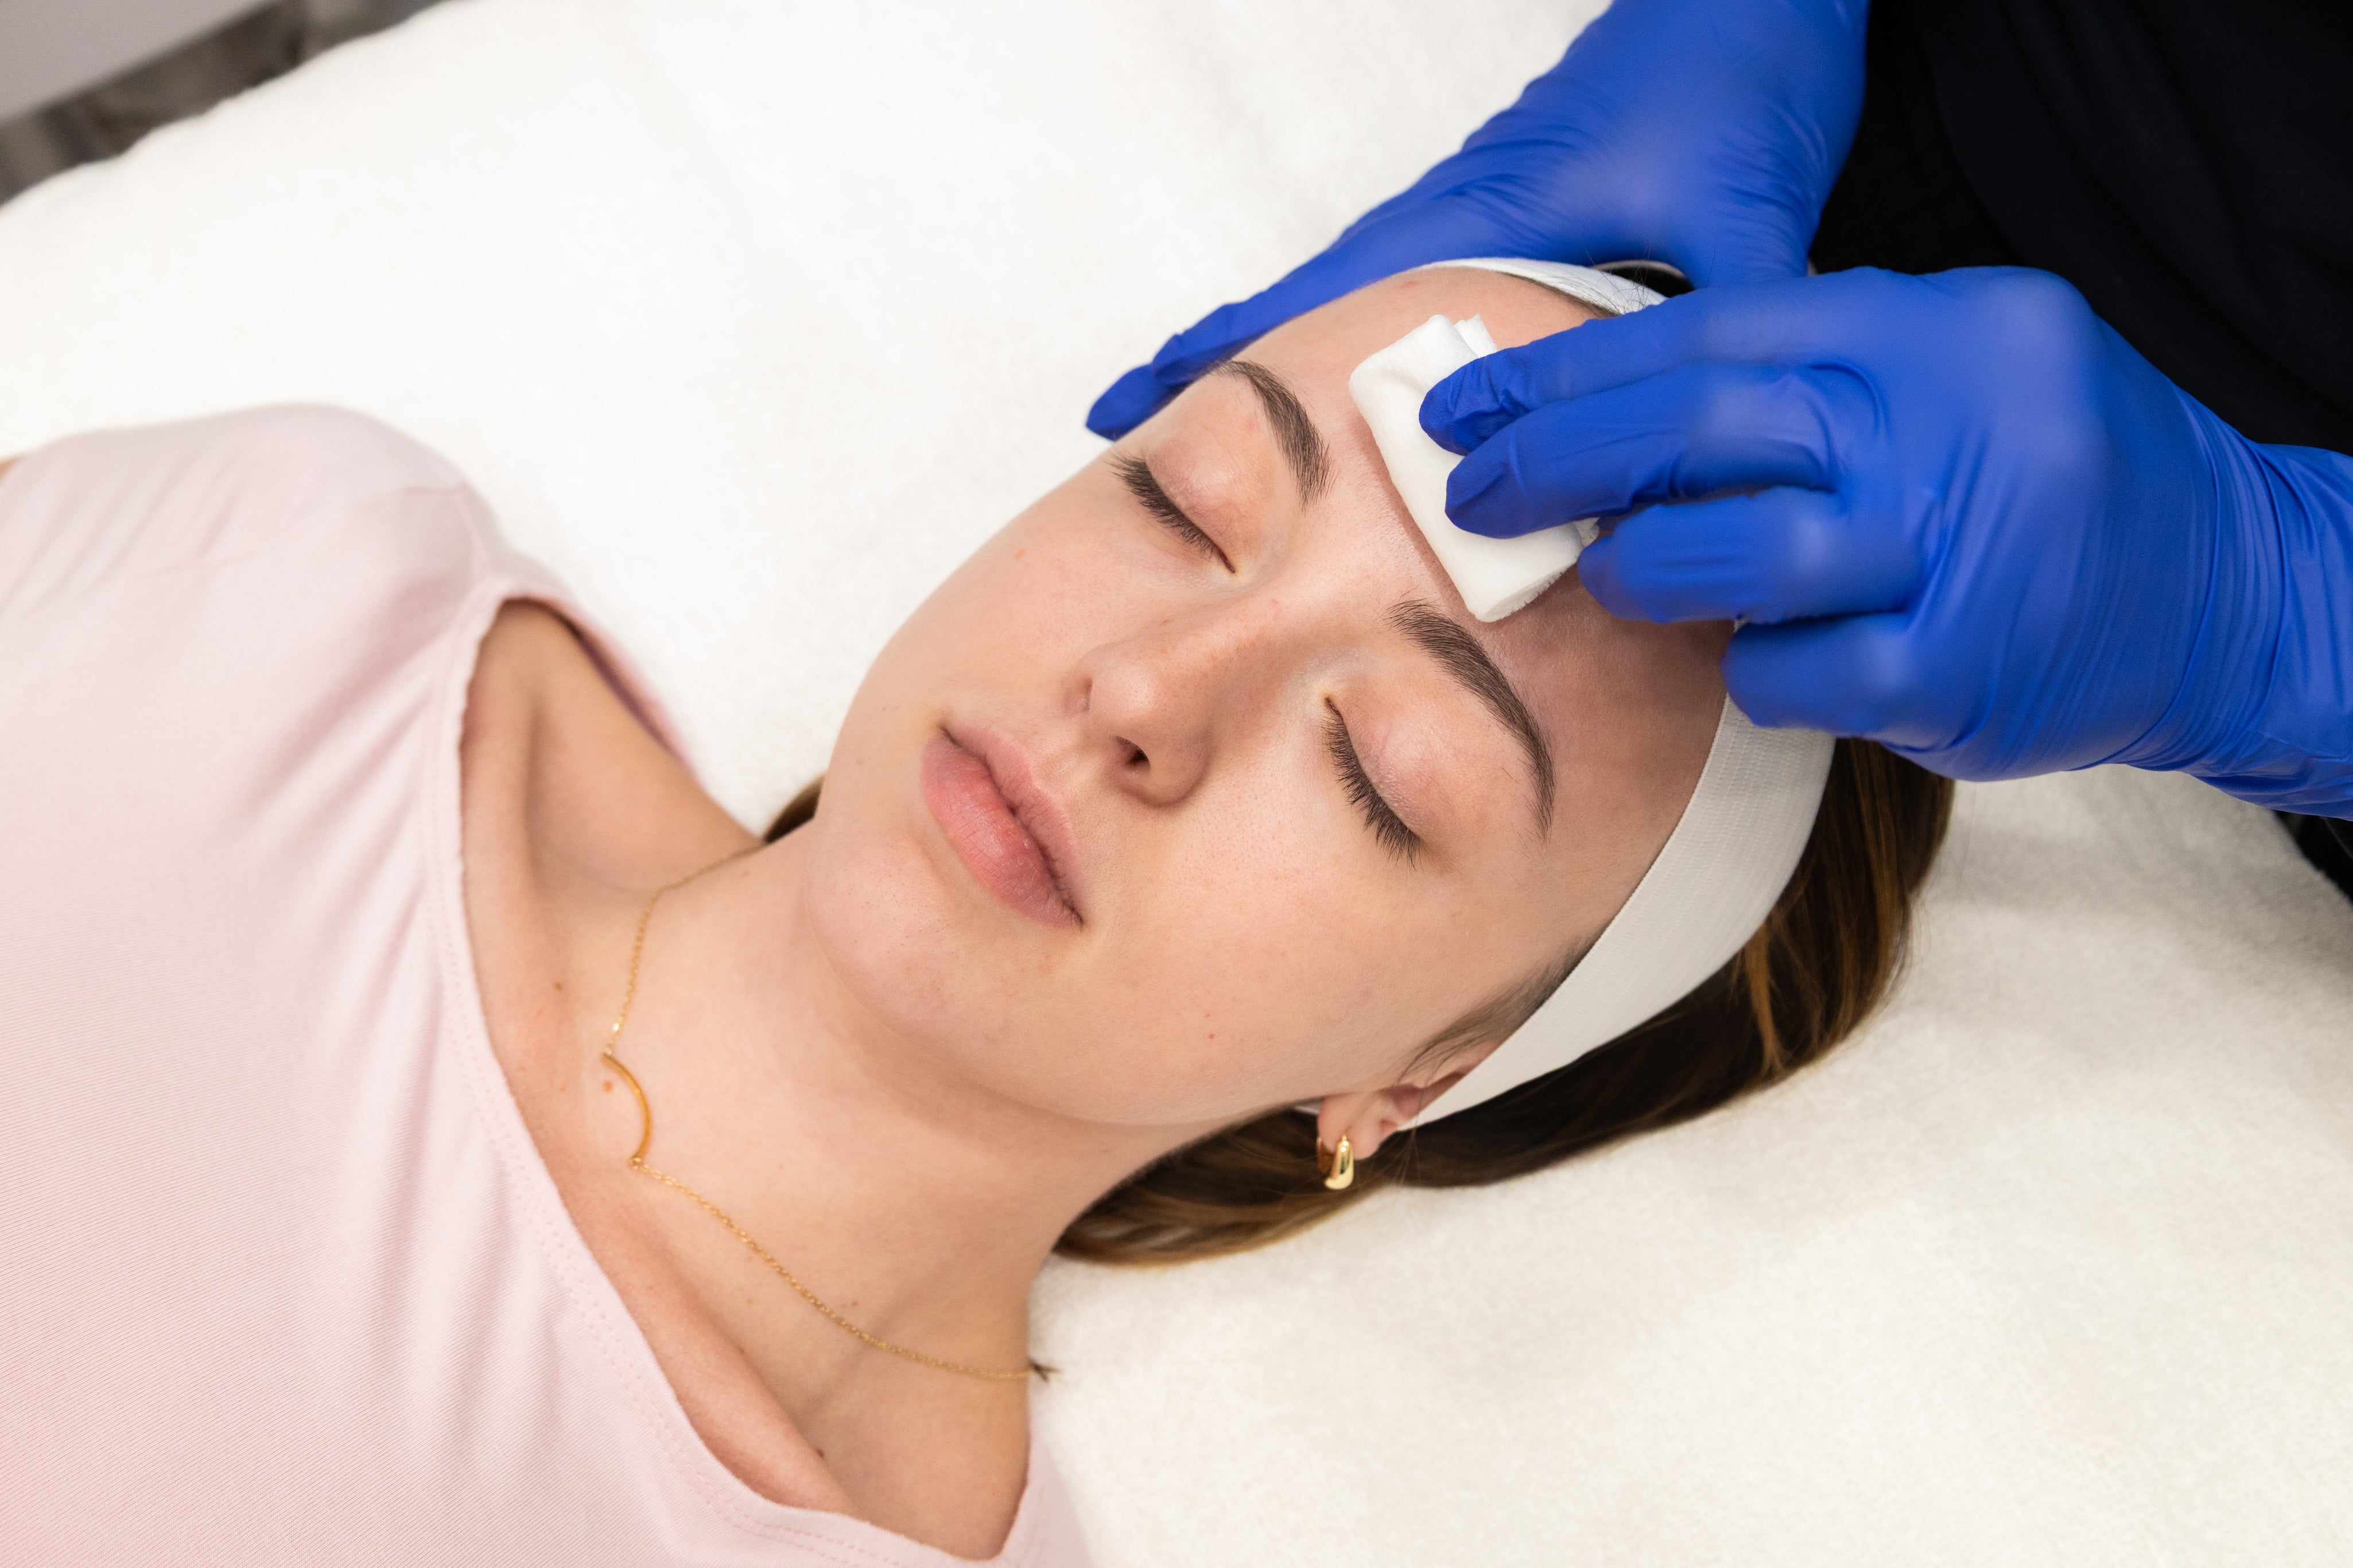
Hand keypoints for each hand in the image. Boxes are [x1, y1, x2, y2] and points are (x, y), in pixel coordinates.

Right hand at [1086, 0, 1869, 438]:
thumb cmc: (1730, 73)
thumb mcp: (1739, 214)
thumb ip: (1716, 337)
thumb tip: (1710, 455)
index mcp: (1476, 221)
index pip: (1315, 297)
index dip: (1218, 355)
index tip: (1123, 410)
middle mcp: (1456, 225)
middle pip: (1308, 308)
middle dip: (1216, 374)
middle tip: (1135, 451)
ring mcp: (1482, 227)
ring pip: (1361, 313)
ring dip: (1290, 369)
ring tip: (1226, 449)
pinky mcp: (1523, 231)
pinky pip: (1426, 311)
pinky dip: (1375, 356)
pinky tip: (1385, 417)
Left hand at [1421, 267, 2352, 809]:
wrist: (2227, 590)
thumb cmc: (2056, 477)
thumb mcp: (1958, 370)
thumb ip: (1814, 376)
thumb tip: (1611, 409)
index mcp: (1937, 331)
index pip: (1713, 333)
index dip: (1574, 371)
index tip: (1478, 401)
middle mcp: (1948, 429)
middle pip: (1705, 431)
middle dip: (1564, 463)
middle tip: (1478, 490)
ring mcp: (1955, 555)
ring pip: (1735, 557)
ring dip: (1643, 572)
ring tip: (1611, 574)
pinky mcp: (1954, 675)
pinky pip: (1792, 677)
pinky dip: (1752, 671)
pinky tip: (1753, 658)